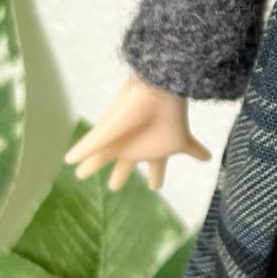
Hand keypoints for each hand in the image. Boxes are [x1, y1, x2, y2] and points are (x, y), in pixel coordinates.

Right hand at [63, 74, 210, 191]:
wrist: (156, 91)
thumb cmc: (128, 109)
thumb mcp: (105, 131)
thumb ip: (89, 146)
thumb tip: (68, 162)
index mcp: (120, 145)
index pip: (103, 159)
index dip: (92, 166)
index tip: (81, 174)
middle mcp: (138, 146)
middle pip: (128, 166)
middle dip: (121, 175)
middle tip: (114, 187)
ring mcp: (159, 143)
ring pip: (158, 164)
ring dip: (157, 174)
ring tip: (155, 186)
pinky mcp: (179, 139)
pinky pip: (193, 149)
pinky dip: (201, 154)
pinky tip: (208, 157)